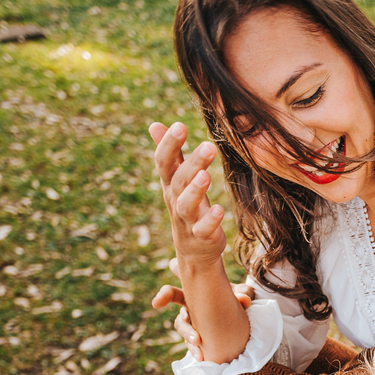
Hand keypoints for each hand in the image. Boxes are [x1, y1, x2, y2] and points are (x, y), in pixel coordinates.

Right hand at [149, 121, 227, 268]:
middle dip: (192, 163)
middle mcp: (175, 200)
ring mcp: (187, 220)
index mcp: (170, 184)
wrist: (193, 249)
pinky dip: (210, 221)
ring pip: (187, 205)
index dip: (169, 145)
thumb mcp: (176, 180)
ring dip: (196, 190)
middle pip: (179, 180)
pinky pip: (203, 229)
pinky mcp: (202, 237)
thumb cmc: (186, 206)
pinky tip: (219, 210)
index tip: (179, 125)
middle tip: (208, 146)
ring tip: (206, 175)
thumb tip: (154, 124)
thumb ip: (171, 154)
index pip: (164, 163)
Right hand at [152, 259, 254, 360]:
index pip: (184, 276)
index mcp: (198, 289)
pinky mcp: (197, 338)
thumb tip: (244, 301)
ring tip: (196, 340)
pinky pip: (192, 344)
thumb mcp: (243, 296)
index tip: (169, 267)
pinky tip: (201, 356)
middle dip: (164, 296)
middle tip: (157, 301)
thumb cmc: (238, 301)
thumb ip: (244, 295)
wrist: (242, 323)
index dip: (177, 269)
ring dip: (187, 332)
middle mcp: (190, 303)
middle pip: (172, 295)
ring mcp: (192, 321)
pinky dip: (195, 350)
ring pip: (182, 325)